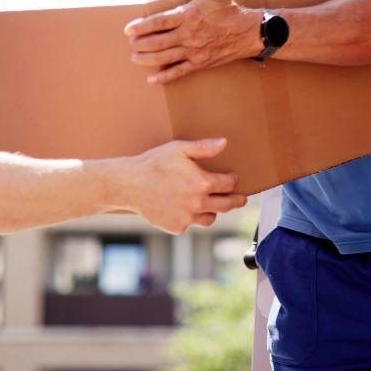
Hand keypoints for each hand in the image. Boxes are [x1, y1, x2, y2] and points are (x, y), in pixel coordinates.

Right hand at [120, 138, 245, 232]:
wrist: (129, 185)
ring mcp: (187, 217)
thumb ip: (203, 147)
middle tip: (241, 199)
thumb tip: (225, 143)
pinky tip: (183, 207)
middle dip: (236, 200)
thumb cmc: (153, 164)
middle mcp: (197, 203)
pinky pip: (190, 224)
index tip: (233, 178)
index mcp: (201, 183)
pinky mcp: (176, 227)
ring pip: (210, 218)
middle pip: (227, 205)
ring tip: (211, 204)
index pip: (228, 184)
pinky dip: (190, 217)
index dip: (233, 180)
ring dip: (213, 210)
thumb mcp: (178, 149)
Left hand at [124, 0, 264, 84]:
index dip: (141, 26)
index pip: (158, 22)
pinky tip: (152, 79)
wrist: (247, 31)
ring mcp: (193, 51)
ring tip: (135, 58)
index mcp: (188, 15)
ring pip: (163, 58)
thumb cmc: (228, 9)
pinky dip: (164, 77)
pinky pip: (178, 72)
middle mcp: (188, 35)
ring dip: (146, 59)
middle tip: (131, 43)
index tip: (128, 29)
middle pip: (156, 42)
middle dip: (140, 44)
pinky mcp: (199, 63)